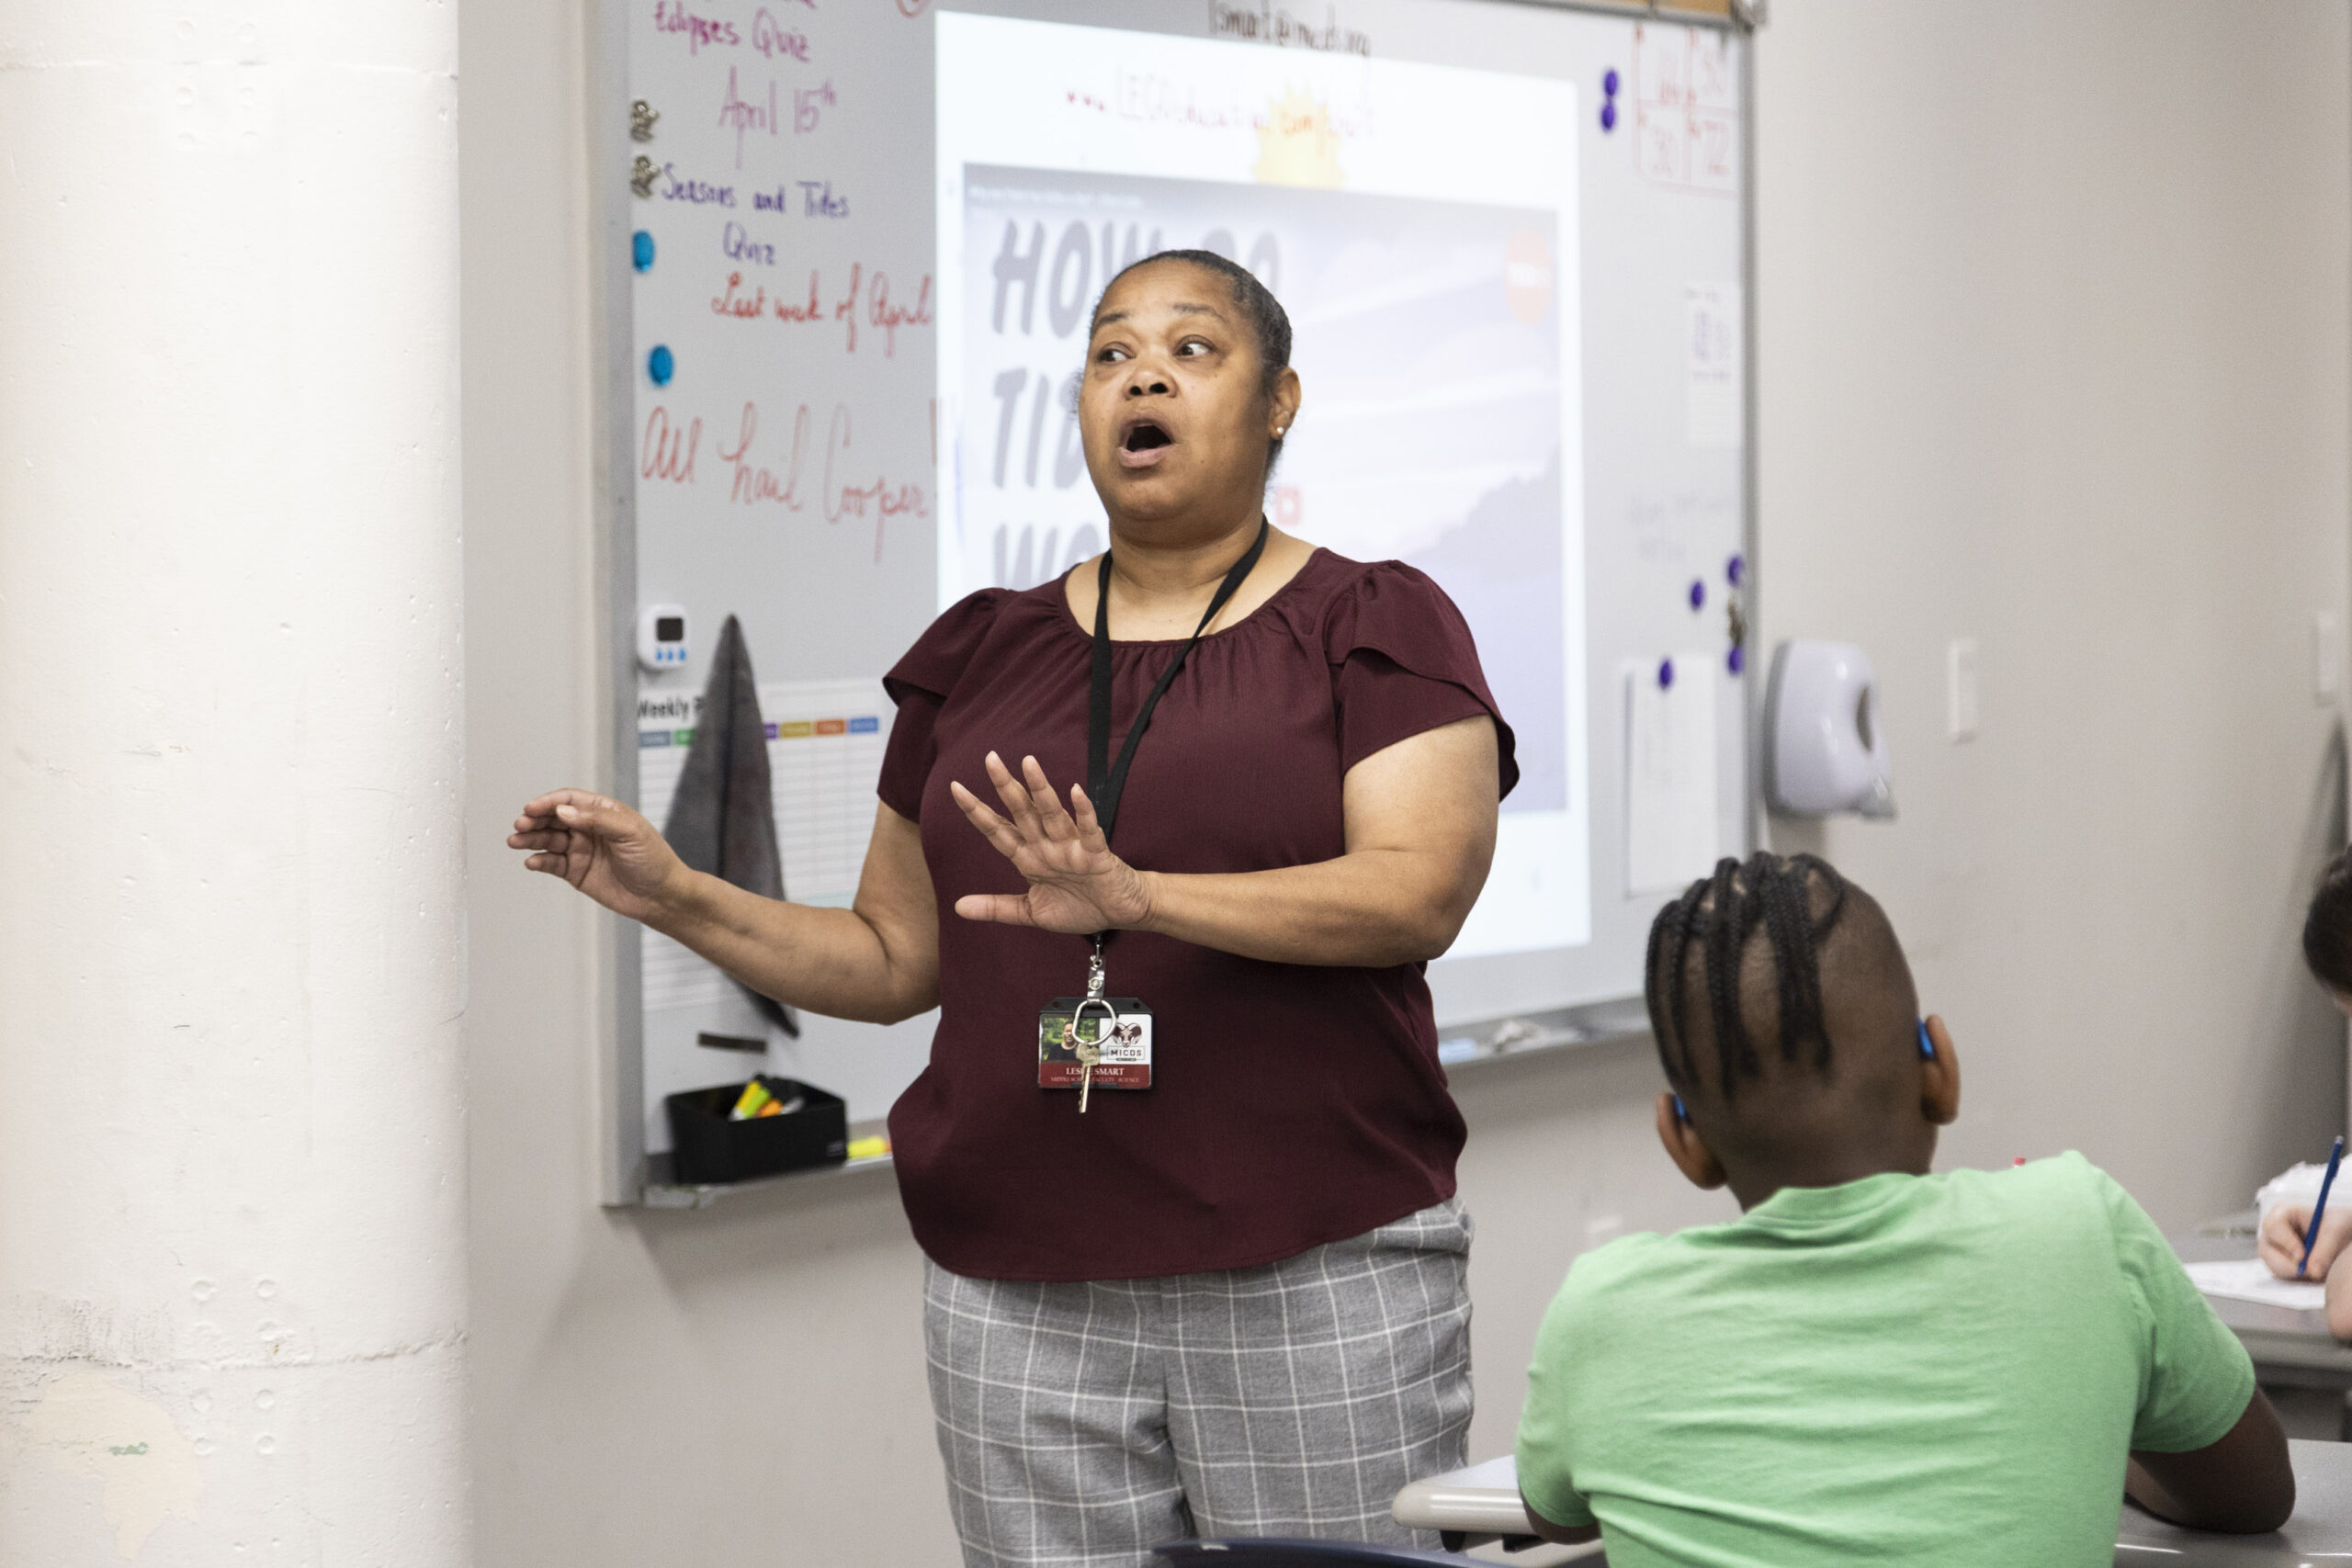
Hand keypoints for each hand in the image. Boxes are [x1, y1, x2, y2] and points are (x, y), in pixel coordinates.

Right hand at [508, 788, 688, 924]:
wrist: (661, 896)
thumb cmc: (653, 860)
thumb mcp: (630, 832)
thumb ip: (597, 819)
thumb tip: (563, 811)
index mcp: (604, 812)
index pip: (570, 800)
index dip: (549, 802)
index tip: (532, 808)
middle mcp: (589, 828)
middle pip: (554, 818)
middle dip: (535, 820)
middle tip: (521, 825)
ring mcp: (581, 850)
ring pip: (548, 840)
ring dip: (531, 839)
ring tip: (516, 842)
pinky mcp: (576, 872)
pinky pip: (552, 863)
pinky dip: (539, 861)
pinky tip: (532, 861)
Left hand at [949, 752, 1152, 933]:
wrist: (1119, 914)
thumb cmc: (1079, 907)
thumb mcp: (1031, 912)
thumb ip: (997, 907)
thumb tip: (957, 907)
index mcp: (1029, 858)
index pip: (998, 831)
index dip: (977, 811)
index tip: (955, 787)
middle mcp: (1047, 847)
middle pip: (1022, 812)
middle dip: (1005, 786)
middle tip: (990, 758)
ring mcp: (1071, 848)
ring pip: (1052, 814)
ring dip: (1040, 789)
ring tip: (1028, 764)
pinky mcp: (1096, 855)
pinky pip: (1089, 831)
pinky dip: (1083, 812)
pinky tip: (1075, 791)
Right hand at [2258, 1201, 2351, 1279]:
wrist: (2338, 1236)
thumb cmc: (2336, 1225)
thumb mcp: (2336, 1231)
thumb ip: (2325, 1250)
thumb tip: (2312, 1271)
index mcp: (2282, 1214)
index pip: (2274, 1227)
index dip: (2286, 1242)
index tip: (2302, 1256)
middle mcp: (2272, 1232)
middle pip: (2267, 1251)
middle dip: (2289, 1264)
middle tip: (2310, 1271)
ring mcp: (2272, 1250)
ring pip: (2274, 1266)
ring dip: (2296, 1272)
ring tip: (2318, 1268)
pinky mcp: (2278, 1264)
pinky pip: (2283, 1276)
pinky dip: (2298, 1277)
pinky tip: (2313, 1269)